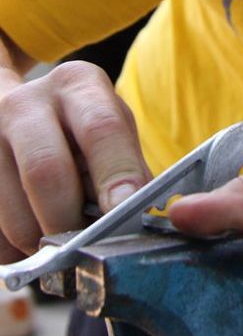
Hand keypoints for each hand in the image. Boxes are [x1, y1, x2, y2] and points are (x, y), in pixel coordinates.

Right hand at [0, 60, 150, 261]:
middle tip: (86, 243)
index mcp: (76, 85)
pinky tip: (29, 232)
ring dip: (42, 244)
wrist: (19, 109)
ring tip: (58, 238)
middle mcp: (25, 104)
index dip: (116, 172)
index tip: (124, 208)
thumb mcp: (110, 123)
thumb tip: (136, 214)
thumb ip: (128, 165)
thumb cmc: (78, 124)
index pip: (100, 128)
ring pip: (14, 215)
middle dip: (70, 220)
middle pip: (47, 171)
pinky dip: (15, 251)